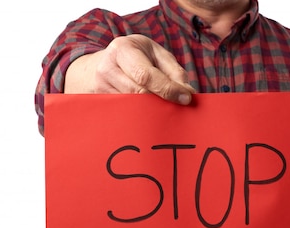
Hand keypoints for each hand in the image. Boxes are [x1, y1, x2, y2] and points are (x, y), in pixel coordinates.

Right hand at [64, 34, 194, 104]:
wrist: (104, 61)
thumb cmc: (138, 56)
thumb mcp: (157, 54)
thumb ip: (174, 72)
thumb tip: (188, 94)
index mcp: (122, 50)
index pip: (145, 75)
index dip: (167, 89)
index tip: (186, 98)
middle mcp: (107, 68)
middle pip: (138, 93)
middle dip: (161, 101)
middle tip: (178, 105)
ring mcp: (101, 87)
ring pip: (132, 107)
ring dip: (152, 110)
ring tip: (163, 107)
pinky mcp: (101, 102)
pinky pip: (125, 113)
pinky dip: (140, 115)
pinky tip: (148, 112)